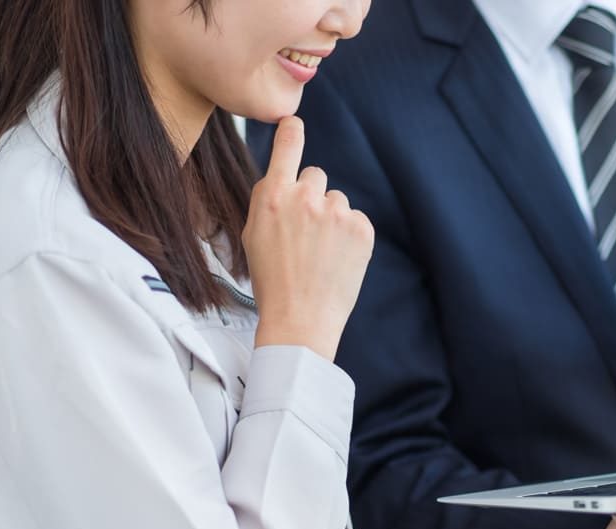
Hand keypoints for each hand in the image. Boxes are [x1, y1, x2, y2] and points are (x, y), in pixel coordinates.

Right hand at [244, 116, 373, 360]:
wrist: (300, 319)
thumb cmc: (272, 281)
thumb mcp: (254, 235)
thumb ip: (270, 202)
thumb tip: (283, 180)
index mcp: (272, 196)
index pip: (287, 148)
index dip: (292, 133)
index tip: (295, 122)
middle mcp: (304, 197)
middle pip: (316, 177)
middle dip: (312, 198)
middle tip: (306, 233)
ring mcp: (336, 212)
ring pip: (338, 201)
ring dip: (332, 220)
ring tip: (321, 254)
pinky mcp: (362, 229)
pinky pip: (356, 220)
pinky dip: (351, 237)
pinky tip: (338, 260)